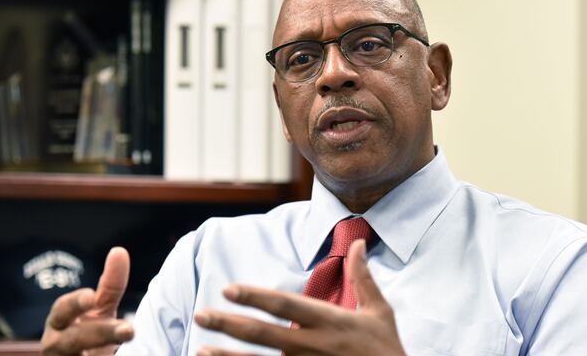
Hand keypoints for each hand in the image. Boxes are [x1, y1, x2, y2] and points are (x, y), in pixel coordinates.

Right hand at [41, 247, 134, 355]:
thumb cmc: (90, 334)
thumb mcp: (99, 311)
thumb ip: (109, 285)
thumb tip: (119, 251)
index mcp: (60, 324)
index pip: (62, 310)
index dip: (76, 303)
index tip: (93, 296)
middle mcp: (57, 346)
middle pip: (73, 340)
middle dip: (101, 334)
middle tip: (129, 330)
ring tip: (124, 346)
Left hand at [193, 239, 405, 355]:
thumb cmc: (386, 350)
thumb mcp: (380, 312)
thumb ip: (363, 277)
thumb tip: (358, 241)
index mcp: (329, 323)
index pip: (285, 305)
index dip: (255, 296)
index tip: (228, 289)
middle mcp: (314, 347)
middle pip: (263, 335)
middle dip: (229, 324)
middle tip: (201, 314)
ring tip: (201, 349)